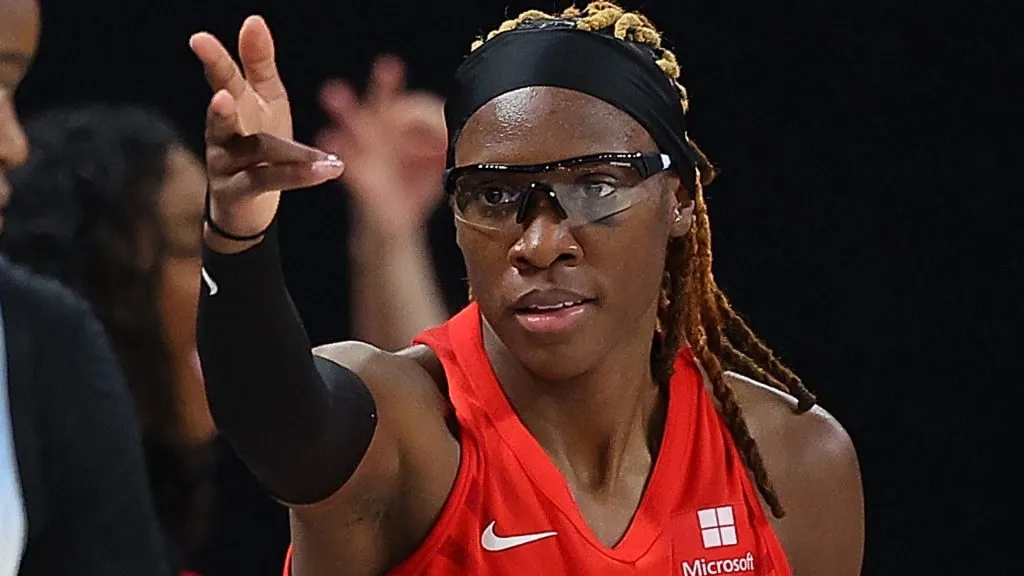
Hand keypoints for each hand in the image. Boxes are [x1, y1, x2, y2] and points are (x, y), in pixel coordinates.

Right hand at [190, 16, 343, 245]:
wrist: (246, 206)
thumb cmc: (258, 147)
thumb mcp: (263, 101)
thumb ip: (258, 64)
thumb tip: (253, 20)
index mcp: (233, 105)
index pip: (222, 78)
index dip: (214, 59)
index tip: (202, 39)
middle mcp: (220, 133)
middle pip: (223, 115)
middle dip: (222, 106)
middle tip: (223, 98)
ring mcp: (225, 164)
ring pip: (255, 151)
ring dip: (286, 151)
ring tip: (302, 151)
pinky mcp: (238, 192)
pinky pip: (270, 180)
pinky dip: (300, 174)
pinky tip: (327, 169)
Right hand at [317, 56, 446, 239]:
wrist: (396, 226)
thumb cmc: (412, 191)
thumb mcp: (439, 165)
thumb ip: (446, 145)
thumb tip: (456, 132)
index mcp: (403, 131)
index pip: (413, 109)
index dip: (425, 115)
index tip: (438, 136)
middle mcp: (384, 137)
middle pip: (383, 105)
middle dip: (384, 85)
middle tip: (388, 66)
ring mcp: (371, 155)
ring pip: (358, 126)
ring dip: (347, 109)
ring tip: (334, 93)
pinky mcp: (361, 178)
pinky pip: (350, 162)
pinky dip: (342, 149)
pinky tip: (330, 136)